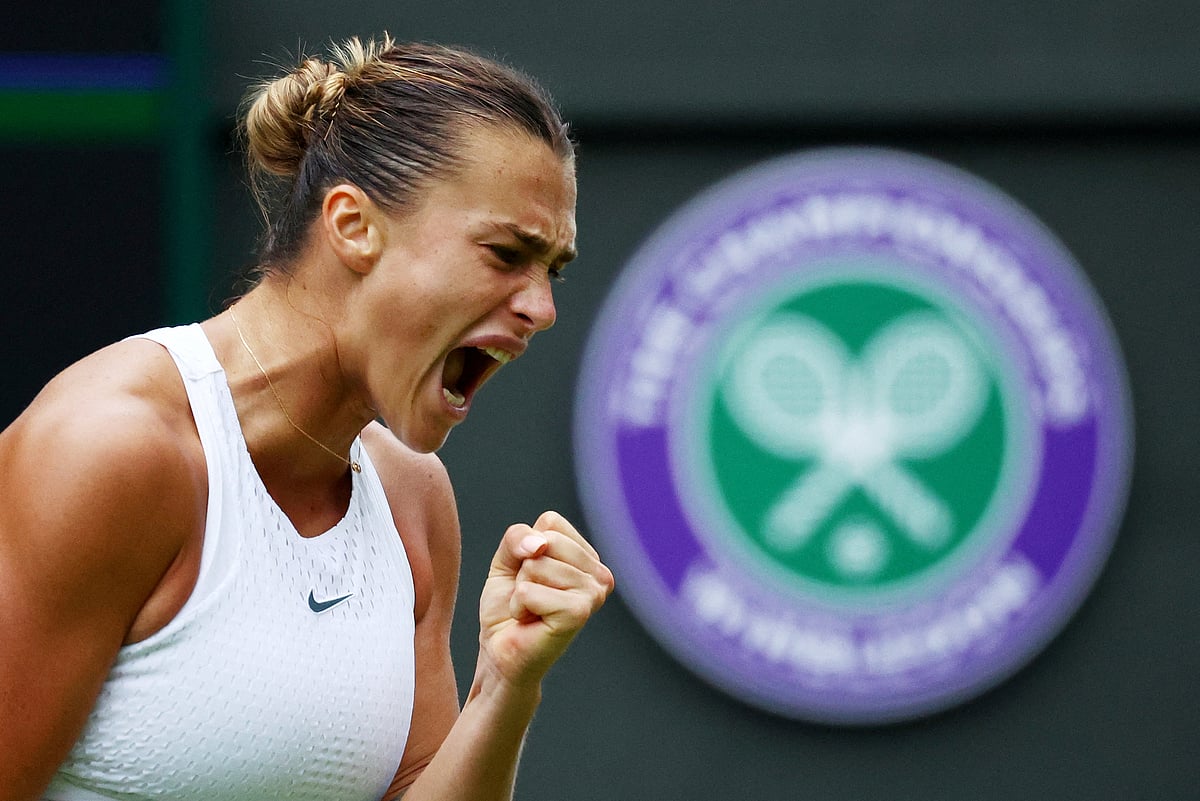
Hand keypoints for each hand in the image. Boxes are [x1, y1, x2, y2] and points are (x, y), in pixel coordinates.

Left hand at [477, 511, 614, 689]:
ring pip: (536, 564)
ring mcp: (593, 593)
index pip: (551, 522)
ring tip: (531, 611)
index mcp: (587, 557)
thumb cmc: (508, 609)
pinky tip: (530, 622)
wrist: (502, 653)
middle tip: (529, 597)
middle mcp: (599, 574)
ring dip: (520, 590)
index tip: (530, 577)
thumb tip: (539, 545)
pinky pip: (528, 590)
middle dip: (523, 568)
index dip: (526, 547)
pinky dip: (518, 606)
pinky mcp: (579, 613)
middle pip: (546, 539)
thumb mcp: (507, 561)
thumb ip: (517, 537)